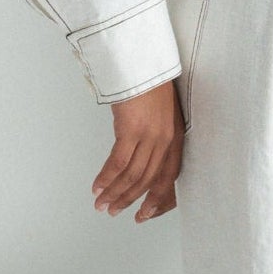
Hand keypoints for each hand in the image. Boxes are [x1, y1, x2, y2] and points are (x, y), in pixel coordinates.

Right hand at [91, 79, 183, 221]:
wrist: (144, 59)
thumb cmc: (148, 80)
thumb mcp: (160, 110)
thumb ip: (155, 132)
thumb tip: (140, 150)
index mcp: (176, 136)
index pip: (170, 177)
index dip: (159, 199)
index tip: (146, 214)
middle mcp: (166, 139)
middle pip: (149, 180)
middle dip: (130, 199)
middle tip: (114, 211)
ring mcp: (150, 135)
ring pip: (133, 176)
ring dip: (114, 193)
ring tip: (101, 204)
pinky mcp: (132, 129)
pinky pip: (118, 162)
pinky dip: (106, 178)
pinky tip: (97, 187)